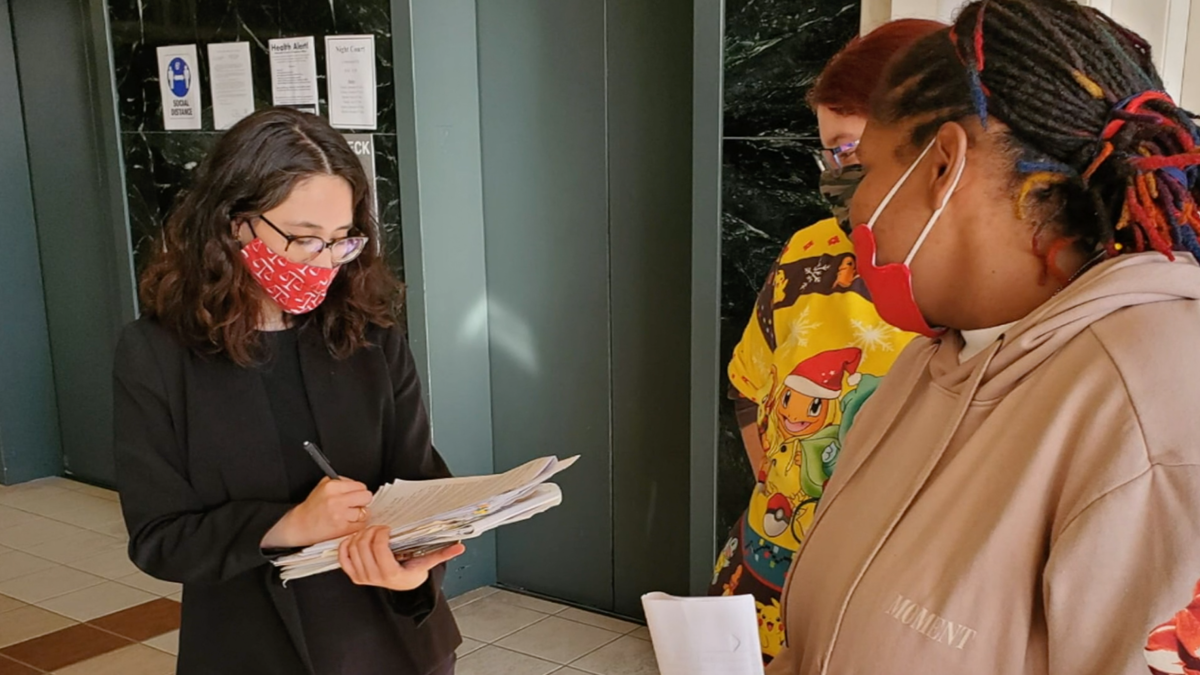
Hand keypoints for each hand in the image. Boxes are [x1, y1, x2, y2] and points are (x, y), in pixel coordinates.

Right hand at [262, 477, 371, 548]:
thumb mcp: (323, 486)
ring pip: (365, 512)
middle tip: (356, 504)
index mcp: (332, 486)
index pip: (360, 485)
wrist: (301, 525)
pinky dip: (357, 525)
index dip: (359, 491)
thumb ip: (342, 482)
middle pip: (366, 497)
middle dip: (363, 501)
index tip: (356, 495)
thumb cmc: (313, 507)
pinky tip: (348, 523)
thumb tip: (358, 486)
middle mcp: (336, 500)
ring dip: (360, 514)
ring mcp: (340, 515)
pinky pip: (361, 525)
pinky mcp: (342, 528)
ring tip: (349, 515)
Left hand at [339, 526, 464, 590]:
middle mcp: (374, 577)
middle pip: (363, 546)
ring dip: (359, 536)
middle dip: (370, 531)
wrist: (403, 585)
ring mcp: (363, 577)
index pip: (378, 549)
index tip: (387, 529)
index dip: (380, 534)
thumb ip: (442, 554)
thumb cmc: (412, 573)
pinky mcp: (354, 576)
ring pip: (353, 549)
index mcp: (391, 574)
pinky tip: (355, 538)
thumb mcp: (426, 563)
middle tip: (379, 528)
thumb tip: (459, 547)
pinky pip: (343, 558)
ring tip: (370, 532)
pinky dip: (345, 545)